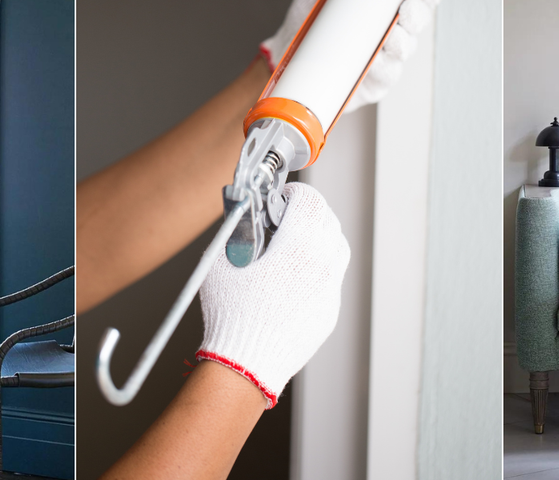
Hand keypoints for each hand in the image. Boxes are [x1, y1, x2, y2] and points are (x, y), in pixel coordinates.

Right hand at [195, 182, 348, 407]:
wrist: (246, 366)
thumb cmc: (231, 316)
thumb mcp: (220, 264)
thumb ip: (233, 232)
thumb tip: (240, 213)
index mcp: (297, 250)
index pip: (311, 202)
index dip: (296, 192)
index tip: (283, 196)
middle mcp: (321, 269)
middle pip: (329, 221)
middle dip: (309, 211)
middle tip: (286, 214)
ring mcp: (329, 292)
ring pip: (338, 249)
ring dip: (320, 236)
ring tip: (294, 241)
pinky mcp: (328, 313)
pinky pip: (332, 278)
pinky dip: (320, 266)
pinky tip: (294, 275)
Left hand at [259, 0, 442, 110]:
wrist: (286, 54)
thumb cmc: (309, 17)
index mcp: (386, 1)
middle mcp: (391, 28)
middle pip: (419, 21)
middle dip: (419, 15)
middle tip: (405, 10)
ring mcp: (385, 56)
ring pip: (406, 49)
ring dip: (403, 43)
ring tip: (390, 38)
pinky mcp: (373, 81)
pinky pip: (386, 75)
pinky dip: (384, 68)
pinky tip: (376, 62)